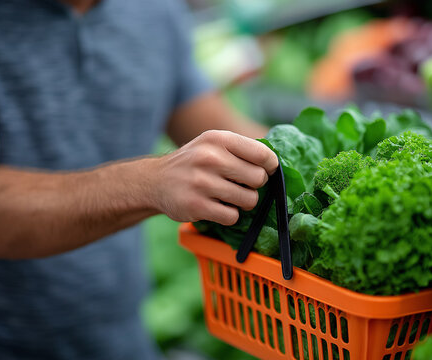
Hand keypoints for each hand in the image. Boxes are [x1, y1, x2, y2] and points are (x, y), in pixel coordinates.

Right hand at [150, 130, 278, 224]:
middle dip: (254, 186)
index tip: (263, 171)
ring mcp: (202, 183)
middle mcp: (210, 158)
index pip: (263, 154)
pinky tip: (217, 207)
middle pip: (258, 179)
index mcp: (218, 139)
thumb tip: (275, 164)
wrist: (155, 180)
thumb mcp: (213, 144)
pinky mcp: (196, 206)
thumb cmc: (194, 162)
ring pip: (249, 200)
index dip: (269, 166)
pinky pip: (232, 216)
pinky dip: (229, 215)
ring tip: (228, 197)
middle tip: (240, 185)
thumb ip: (242, 149)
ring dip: (243, 202)